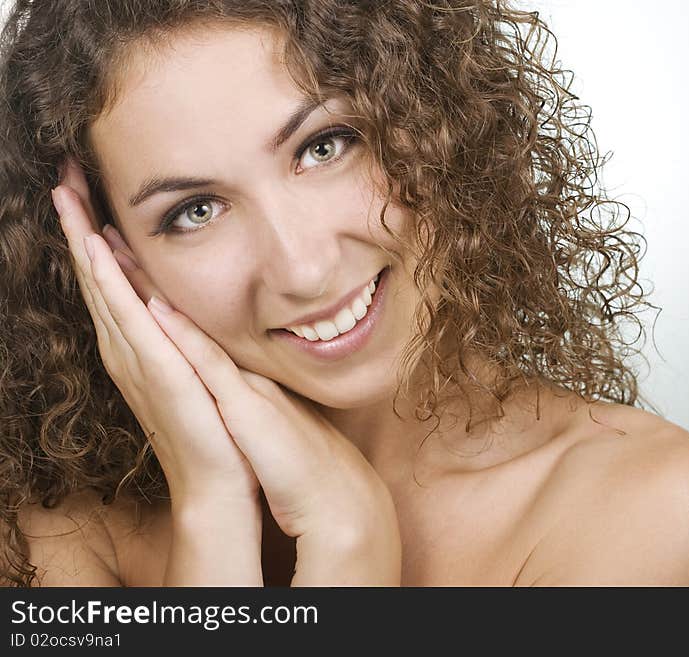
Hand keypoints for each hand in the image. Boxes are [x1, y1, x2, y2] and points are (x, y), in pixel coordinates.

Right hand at [52, 158, 259, 507]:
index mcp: (137, 345)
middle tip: (63, 173)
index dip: (91, 234)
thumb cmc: (211, 428)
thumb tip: (179, 298)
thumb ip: (183, 334)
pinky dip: (109, 280)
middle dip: (77, 223)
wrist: (218, 481)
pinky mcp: (158, 370)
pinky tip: (97, 246)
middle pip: (94, 274)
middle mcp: (127, 348)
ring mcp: (137, 358)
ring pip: (102, 287)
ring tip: (65, 194)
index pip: (108, 279)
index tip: (82, 188)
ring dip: (82, 240)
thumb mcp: (195, 367)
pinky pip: (128, 317)